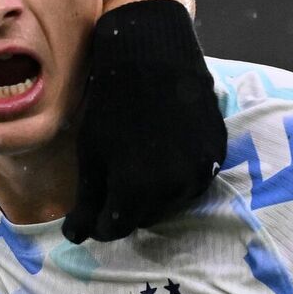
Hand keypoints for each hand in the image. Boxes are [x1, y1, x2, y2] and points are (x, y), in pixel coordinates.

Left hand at [64, 0, 224, 242]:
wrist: (154, 55)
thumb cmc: (112, 104)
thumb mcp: (91, 153)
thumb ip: (86, 201)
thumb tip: (76, 238)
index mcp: (137, 191)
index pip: (113, 230)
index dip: (97, 220)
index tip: (90, 206)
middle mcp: (174, 189)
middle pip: (143, 219)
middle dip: (125, 208)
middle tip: (114, 178)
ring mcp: (200, 172)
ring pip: (170, 204)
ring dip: (152, 195)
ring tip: (139, 164)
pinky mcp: (216, 154)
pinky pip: (192, 182)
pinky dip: (176, 177)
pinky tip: (162, 153)